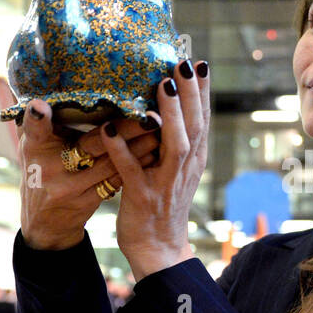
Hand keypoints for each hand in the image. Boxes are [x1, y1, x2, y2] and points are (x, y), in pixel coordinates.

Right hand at [18, 98, 161, 250]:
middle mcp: (50, 168)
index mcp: (33, 148)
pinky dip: (135, 166)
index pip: (35, 129)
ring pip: (110, 163)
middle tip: (149, 115)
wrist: (46, 221)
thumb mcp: (33, 146)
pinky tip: (154, 153)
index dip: (37, 117)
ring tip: (161, 129)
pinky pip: (116, 180)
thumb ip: (40, 123)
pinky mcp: (86, 202)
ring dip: (138, 147)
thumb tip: (42, 97)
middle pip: (91, 144)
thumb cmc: (40, 169)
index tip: (41, 105)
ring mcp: (69, 188)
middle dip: (124, 129)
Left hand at [96, 59, 208, 280]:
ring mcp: (165, 183)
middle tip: (185, 63)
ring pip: (174, 145)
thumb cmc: (162, 205)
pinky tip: (109, 127)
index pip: (203, 120)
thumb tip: (166, 107)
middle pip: (195, 127)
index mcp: (193, 161)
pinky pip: (131, 169)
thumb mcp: (176, 172)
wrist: (158, 250)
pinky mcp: (142, 197)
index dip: (202, 92)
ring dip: (169, 115)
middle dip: (192, 94)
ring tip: (162, 86)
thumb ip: (175, 143)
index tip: (198, 62)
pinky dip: (121, 148)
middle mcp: (184, 169)